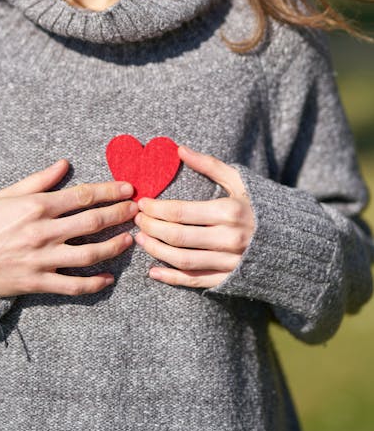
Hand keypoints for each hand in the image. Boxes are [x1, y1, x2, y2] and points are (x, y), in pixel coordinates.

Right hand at [0, 160, 136, 296]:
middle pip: (92, 221)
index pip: (84, 195)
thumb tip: (65, 163)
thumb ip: (40, 180)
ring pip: (89, 253)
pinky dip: (94, 283)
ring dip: (114, 246)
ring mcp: (42, 258)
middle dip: (119, 214)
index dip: (110, 191)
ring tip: (129, 240)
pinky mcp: (38, 282)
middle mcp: (43, 231)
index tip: (129, 189)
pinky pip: (73, 285)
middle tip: (138, 210)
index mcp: (37, 206)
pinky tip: (109, 278)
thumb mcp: (8, 194)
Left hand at [134, 146, 254, 288]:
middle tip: (136, 220)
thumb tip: (179, 149)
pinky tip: (153, 271)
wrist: (295, 242)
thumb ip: (208, 165)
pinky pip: (194, 281)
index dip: (156, 208)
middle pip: (176, 236)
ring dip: (156, 250)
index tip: (142, 203)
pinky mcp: (229, 280)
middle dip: (150, 227)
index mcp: (229, 211)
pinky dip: (171, 278)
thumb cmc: (261, 206)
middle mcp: (229, 238)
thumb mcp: (239, 181)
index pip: (180, 212)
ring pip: (182, 260)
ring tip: (141, 240)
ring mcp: (229, 262)